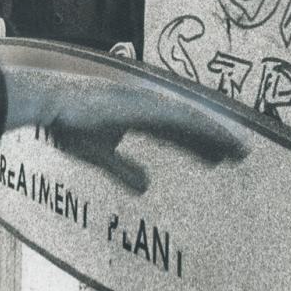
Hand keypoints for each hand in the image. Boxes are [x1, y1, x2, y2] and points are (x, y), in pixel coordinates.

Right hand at [1, 62, 244, 192]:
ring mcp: (145, 102)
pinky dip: (197, 127)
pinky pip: (176, 117)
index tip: (220, 159)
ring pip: (189, 119)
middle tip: (241, 156)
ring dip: (214, 133)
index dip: (197, 145)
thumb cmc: (66, 125)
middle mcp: (145, 107)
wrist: (48, 105)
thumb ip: (124, 170)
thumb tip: (146, 187)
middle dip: (214, 140)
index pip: (174, 133)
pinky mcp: (142, 104)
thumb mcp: (99, 155)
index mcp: (135, 117)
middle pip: (188, 125)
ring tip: (239, 150)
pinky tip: (217, 138)